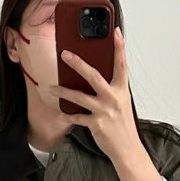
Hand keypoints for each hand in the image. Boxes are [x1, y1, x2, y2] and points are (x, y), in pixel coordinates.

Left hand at [49, 27, 142, 163]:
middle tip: (65, 54)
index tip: (115, 31)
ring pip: (80, 97)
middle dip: (78, 63)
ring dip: (63, 91)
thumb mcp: (122, 103)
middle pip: (94, 76)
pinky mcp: (96, 124)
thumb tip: (95, 78)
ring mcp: (104, 111)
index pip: (121, 64)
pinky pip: (77, 117)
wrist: (128, 149)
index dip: (119, 47)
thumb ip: (112, 89)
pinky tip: (61, 113)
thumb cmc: (123, 126)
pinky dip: (68, 115)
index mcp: (122, 90)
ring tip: (52, 87)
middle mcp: (113, 98)